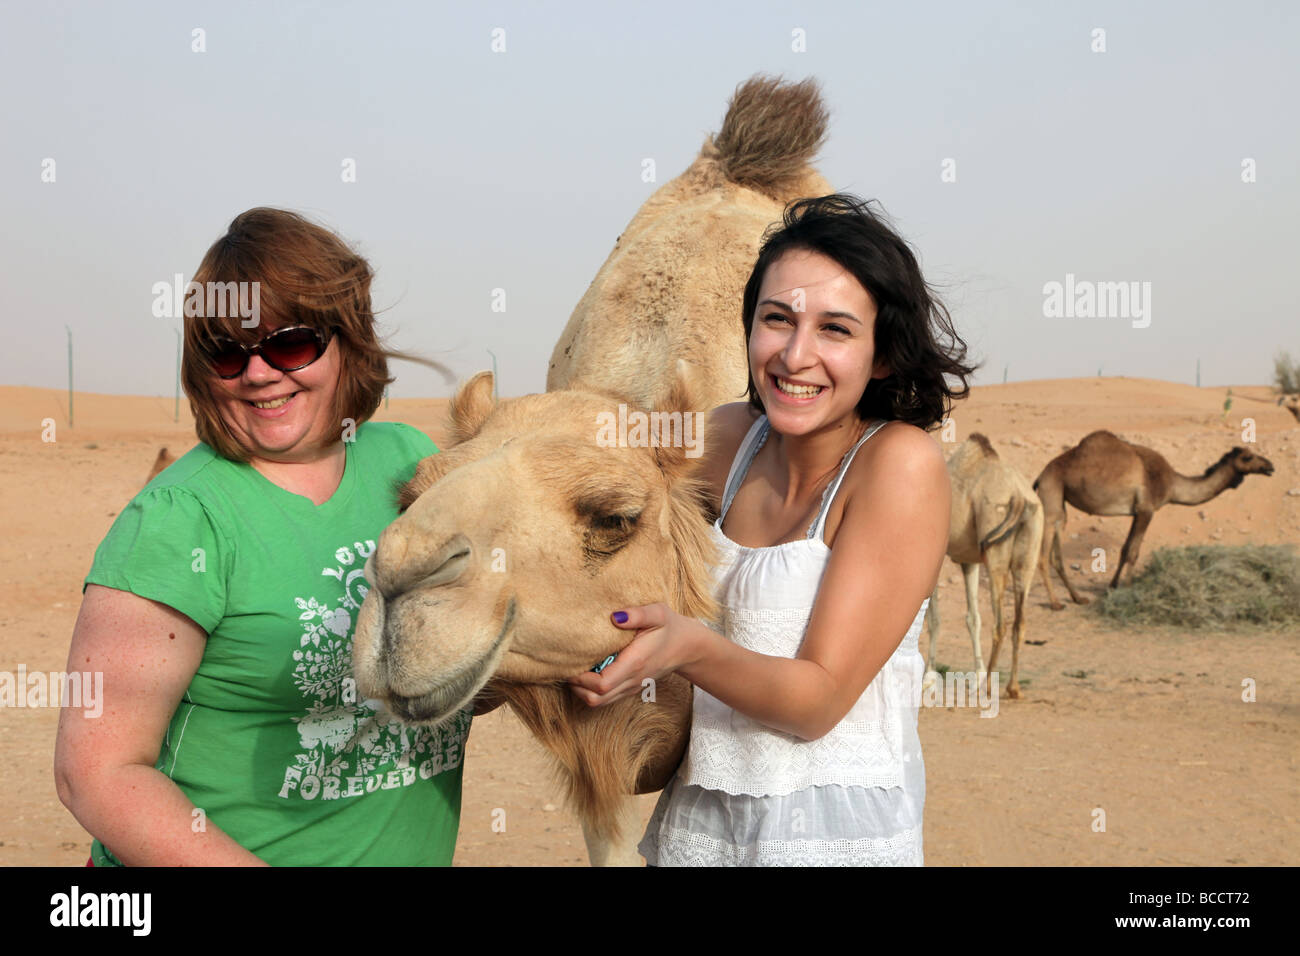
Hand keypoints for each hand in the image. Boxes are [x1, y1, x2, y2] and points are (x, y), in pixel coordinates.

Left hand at [567, 603, 699, 707]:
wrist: (686, 647)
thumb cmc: (669, 627)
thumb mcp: (657, 614)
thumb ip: (637, 614)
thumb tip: (614, 617)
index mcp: (635, 663)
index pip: (602, 684)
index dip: (581, 678)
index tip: (571, 661)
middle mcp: (632, 680)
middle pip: (595, 698)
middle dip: (576, 686)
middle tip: (566, 665)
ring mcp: (631, 687)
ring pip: (599, 702)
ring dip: (582, 690)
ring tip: (574, 668)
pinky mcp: (630, 688)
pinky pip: (606, 698)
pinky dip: (591, 690)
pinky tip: (588, 671)